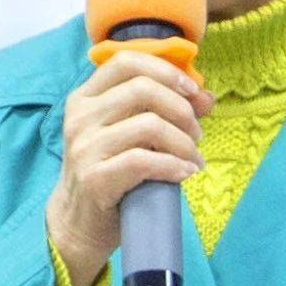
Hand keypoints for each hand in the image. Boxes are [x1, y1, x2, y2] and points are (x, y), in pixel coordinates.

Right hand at [47, 50, 207, 285]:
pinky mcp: (94, 178)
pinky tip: (185, 173)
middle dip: (181, 109)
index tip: (192, 91)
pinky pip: (144, 161)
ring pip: (149, 125)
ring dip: (183, 142)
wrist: (77, 224)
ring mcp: (84, 147)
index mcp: (85, 98)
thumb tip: (207, 97)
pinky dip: (174, 166)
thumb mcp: (132, 137)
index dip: (165, 70)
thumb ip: (166, 112)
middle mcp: (80, 117)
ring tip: (193, 158)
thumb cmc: (109, 173)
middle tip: (196, 134)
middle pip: (142, 89)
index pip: (125, 61)